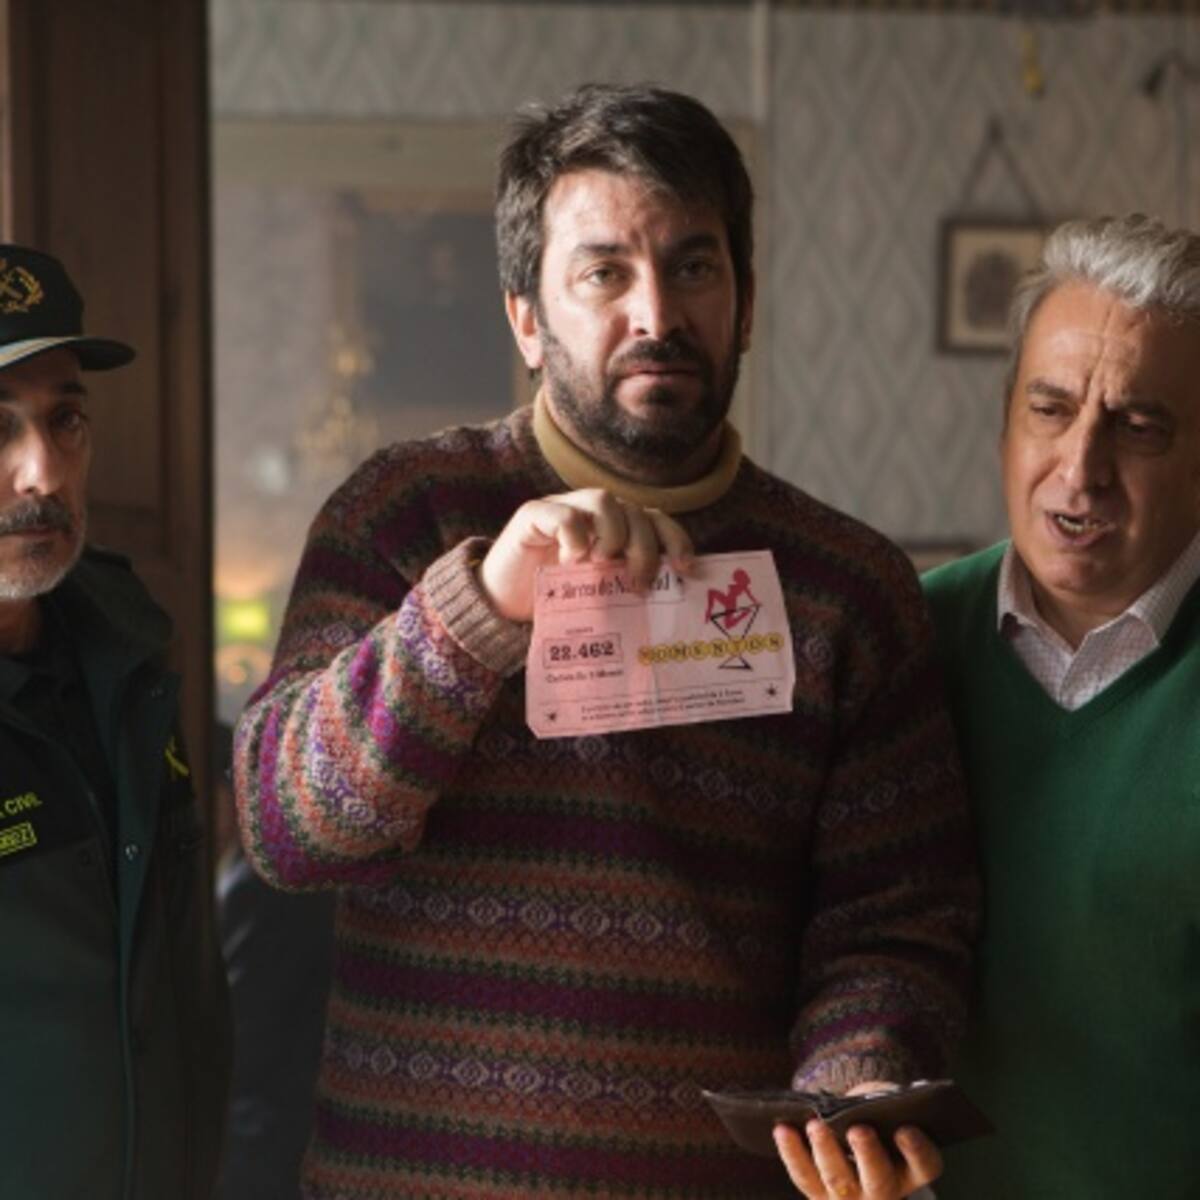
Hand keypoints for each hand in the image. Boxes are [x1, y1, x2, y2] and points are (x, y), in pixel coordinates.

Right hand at [479, 488, 693, 622]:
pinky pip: (563, 514)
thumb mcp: (598, 595)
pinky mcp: (533, 516)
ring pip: (603, 500)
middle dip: (645, 547)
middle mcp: (592, 513)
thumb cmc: (553, 602)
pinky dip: (575, 537)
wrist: (500, 606)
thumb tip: (670, 602)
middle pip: (635, 511)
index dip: (675, 539)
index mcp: (614, 529)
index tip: (685, 568)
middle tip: (638, 584)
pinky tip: (571, 562)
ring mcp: (562, 509)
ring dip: (613, 535)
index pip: (655, 521)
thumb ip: (625, 586)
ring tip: (602, 567)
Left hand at [773, 1081, 941, 1199]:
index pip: (924, 1165)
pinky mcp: (819, 1195)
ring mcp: (852, 1199)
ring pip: (838, 1180)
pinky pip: (804, 1177)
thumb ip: (884, 1107)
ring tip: (815, 1125)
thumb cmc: (877, 1122)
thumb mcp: (888, 1114)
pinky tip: (782, 1128)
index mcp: (911, 1171)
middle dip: (867, 1154)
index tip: (905, 1130)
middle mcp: (886, 1193)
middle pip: (879, 1179)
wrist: (856, 1149)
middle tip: (858, 1130)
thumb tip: (866, 1098)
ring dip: (826, 1152)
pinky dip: (792, 1153)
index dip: (916, 1150)